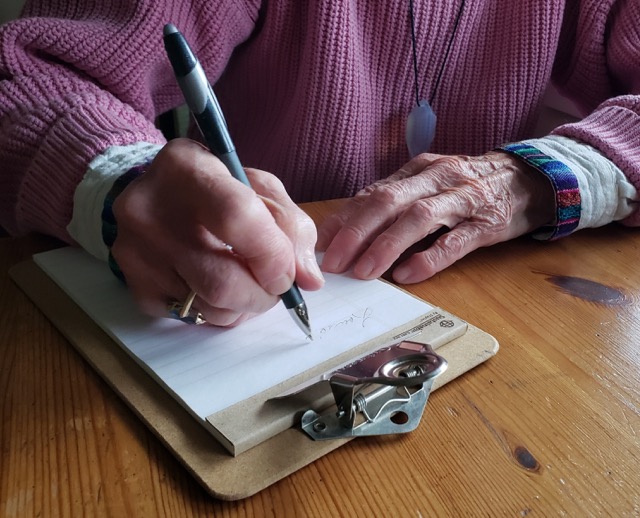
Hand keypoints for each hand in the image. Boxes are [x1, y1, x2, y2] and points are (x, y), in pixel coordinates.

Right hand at [111, 138, 323, 325]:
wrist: (155, 193)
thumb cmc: (218, 188)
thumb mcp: (259, 188)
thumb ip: (292, 227)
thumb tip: (308, 280)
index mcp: (188, 170)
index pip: (237, 218)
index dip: (272, 256)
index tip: (287, 273)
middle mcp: (150, 210)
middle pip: (222, 282)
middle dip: (263, 296)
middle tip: (272, 287)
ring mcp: (136, 251)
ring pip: (208, 308)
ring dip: (242, 307)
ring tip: (245, 284)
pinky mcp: (133, 283)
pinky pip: (188, 318)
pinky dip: (214, 312)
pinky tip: (214, 286)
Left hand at [317, 151, 554, 282]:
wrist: (529, 179)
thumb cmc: (467, 187)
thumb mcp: (429, 185)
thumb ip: (395, 202)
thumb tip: (350, 231)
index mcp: (417, 170)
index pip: (372, 193)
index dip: (345, 219)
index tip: (321, 245)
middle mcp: (436, 178)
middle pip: (389, 202)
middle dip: (356, 233)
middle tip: (333, 263)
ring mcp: (464, 199)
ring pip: (419, 218)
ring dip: (387, 245)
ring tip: (364, 272)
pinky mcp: (487, 223)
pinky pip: (455, 241)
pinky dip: (430, 258)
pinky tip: (408, 275)